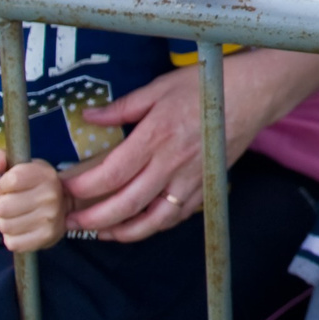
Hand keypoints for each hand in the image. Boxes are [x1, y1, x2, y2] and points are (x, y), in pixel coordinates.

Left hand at [0, 151, 69, 252]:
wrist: (64, 204)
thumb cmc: (33, 183)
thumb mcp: (18, 164)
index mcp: (44, 174)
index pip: (10, 181)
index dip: (2, 185)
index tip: (8, 186)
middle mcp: (51, 195)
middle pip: (3, 207)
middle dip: (2, 205)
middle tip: (12, 203)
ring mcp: (51, 219)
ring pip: (5, 226)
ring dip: (5, 222)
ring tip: (16, 216)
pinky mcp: (47, 238)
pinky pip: (13, 243)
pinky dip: (12, 237)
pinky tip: (21, 229)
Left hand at [58, 64, 224, 241]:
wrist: (253, 94)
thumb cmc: (205, 86)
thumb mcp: (159, 88)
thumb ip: (123, 107)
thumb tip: (90, 116)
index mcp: (156, 136)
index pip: (112, 172)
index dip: (85, 186)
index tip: (65, 189)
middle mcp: (172, 163)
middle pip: (127, 203)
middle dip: (94, 218)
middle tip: (71, 221)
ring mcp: (192, 179)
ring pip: (153, 219)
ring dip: (124, 231)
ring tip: (101, 233)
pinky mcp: (206, 187)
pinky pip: (177, 216)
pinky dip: (155, 226)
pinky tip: (138, 225)